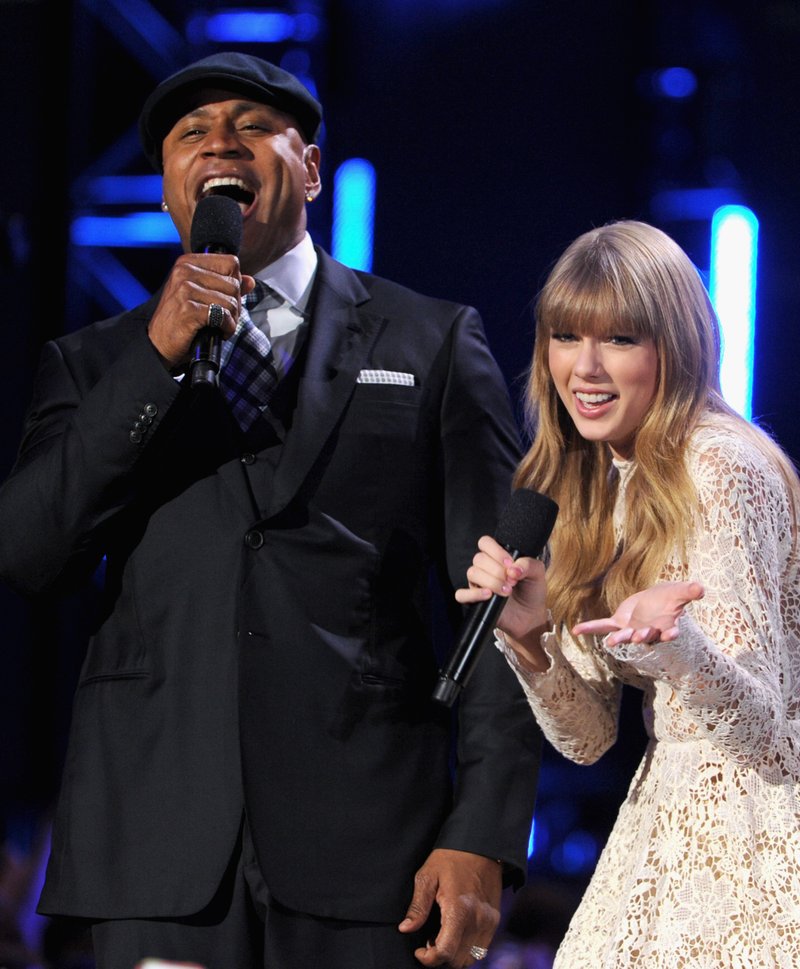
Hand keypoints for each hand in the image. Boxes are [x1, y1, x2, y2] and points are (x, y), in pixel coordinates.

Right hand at [147, 253, 255, 369]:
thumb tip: (250, 281)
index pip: (231, 263)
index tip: (226, 299)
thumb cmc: (181, 320)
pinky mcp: (188, 309)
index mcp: (187, 262)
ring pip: (231, 301)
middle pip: (234, 284)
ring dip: (232, 319)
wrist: (158, 343)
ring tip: (220, 326)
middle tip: (224, 318)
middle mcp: (184, 271)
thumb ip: (226, 286)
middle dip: (235, 306)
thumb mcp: (202, 297)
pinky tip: (219, 333)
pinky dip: (227, 328)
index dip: (235, 283)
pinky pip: (223, 315)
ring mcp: (185, 289)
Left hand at [398, 849, 500, 965]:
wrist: (481, 844)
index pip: (445, 952)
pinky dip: (467, 948)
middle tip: (428, 941)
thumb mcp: (427, 876)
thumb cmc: (451, 858)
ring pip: (472, 958)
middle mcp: (478, 920)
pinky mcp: (495, 919)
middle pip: (458, 960)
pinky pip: (482, 948)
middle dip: (440, 958)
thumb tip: (405, 928)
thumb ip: (418, 906)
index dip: (429, 959)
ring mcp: (489, 921)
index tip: (419, 950)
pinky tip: (456, 932)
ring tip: (442, 937)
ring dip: (455, 955)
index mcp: (459, 910)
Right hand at [455, 536, 548, 669]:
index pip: (485, 543)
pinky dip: (473, 594)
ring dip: (491, 581)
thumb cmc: (532, 591)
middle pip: (479, 558)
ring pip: (472, 573)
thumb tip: (512, 569)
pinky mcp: (473, 601)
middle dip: (497, 570)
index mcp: (497, 557)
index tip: (510, 563)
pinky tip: (488, 595)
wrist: (530, 616)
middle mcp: (485, 568)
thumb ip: (528, 564)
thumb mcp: (537, 573)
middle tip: (512, 582)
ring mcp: (477, 584)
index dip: (495, 551)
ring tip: (507, 591)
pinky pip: (461, 594)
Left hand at [572, 580, 704, 646]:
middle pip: (646, 636)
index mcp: (666, 626)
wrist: (655, 600)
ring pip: (625, 635)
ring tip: (611, 642)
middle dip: (642, 636)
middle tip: (637, 637)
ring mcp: (633, 629)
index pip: (671, 632)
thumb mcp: (680, 592)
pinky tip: (576, 630)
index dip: (670, 633)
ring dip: (620, 638)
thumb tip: (701, 588)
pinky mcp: (619, 623)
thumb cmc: (669, 598)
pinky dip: (590, 628)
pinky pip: (603, 626)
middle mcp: (649, 631)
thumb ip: (689, 592)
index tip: (670, 633)